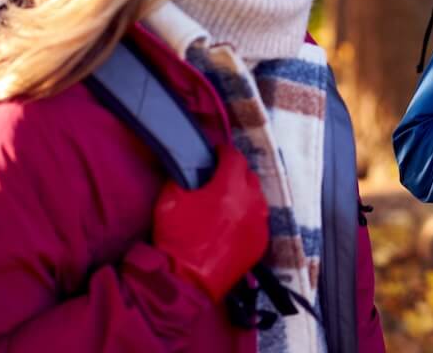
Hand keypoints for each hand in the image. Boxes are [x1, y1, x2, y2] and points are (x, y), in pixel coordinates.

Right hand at [153, 145, 268, 301]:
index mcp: (229, 187)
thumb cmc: (176, 238)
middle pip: (248, 175)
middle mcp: (251, 202)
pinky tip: (232, 223)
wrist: (186, 281)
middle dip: (235, 172)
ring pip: (256, 197)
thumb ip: (184, 176)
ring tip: (226, 202)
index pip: (234, 156)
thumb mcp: (170, 199)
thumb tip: (192, 166)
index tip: (216, 153)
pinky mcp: (261, 242)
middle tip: (219, 178)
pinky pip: (258, 220)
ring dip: (243, 194)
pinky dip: (247, 217)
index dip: (223, 151)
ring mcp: (259, 224)